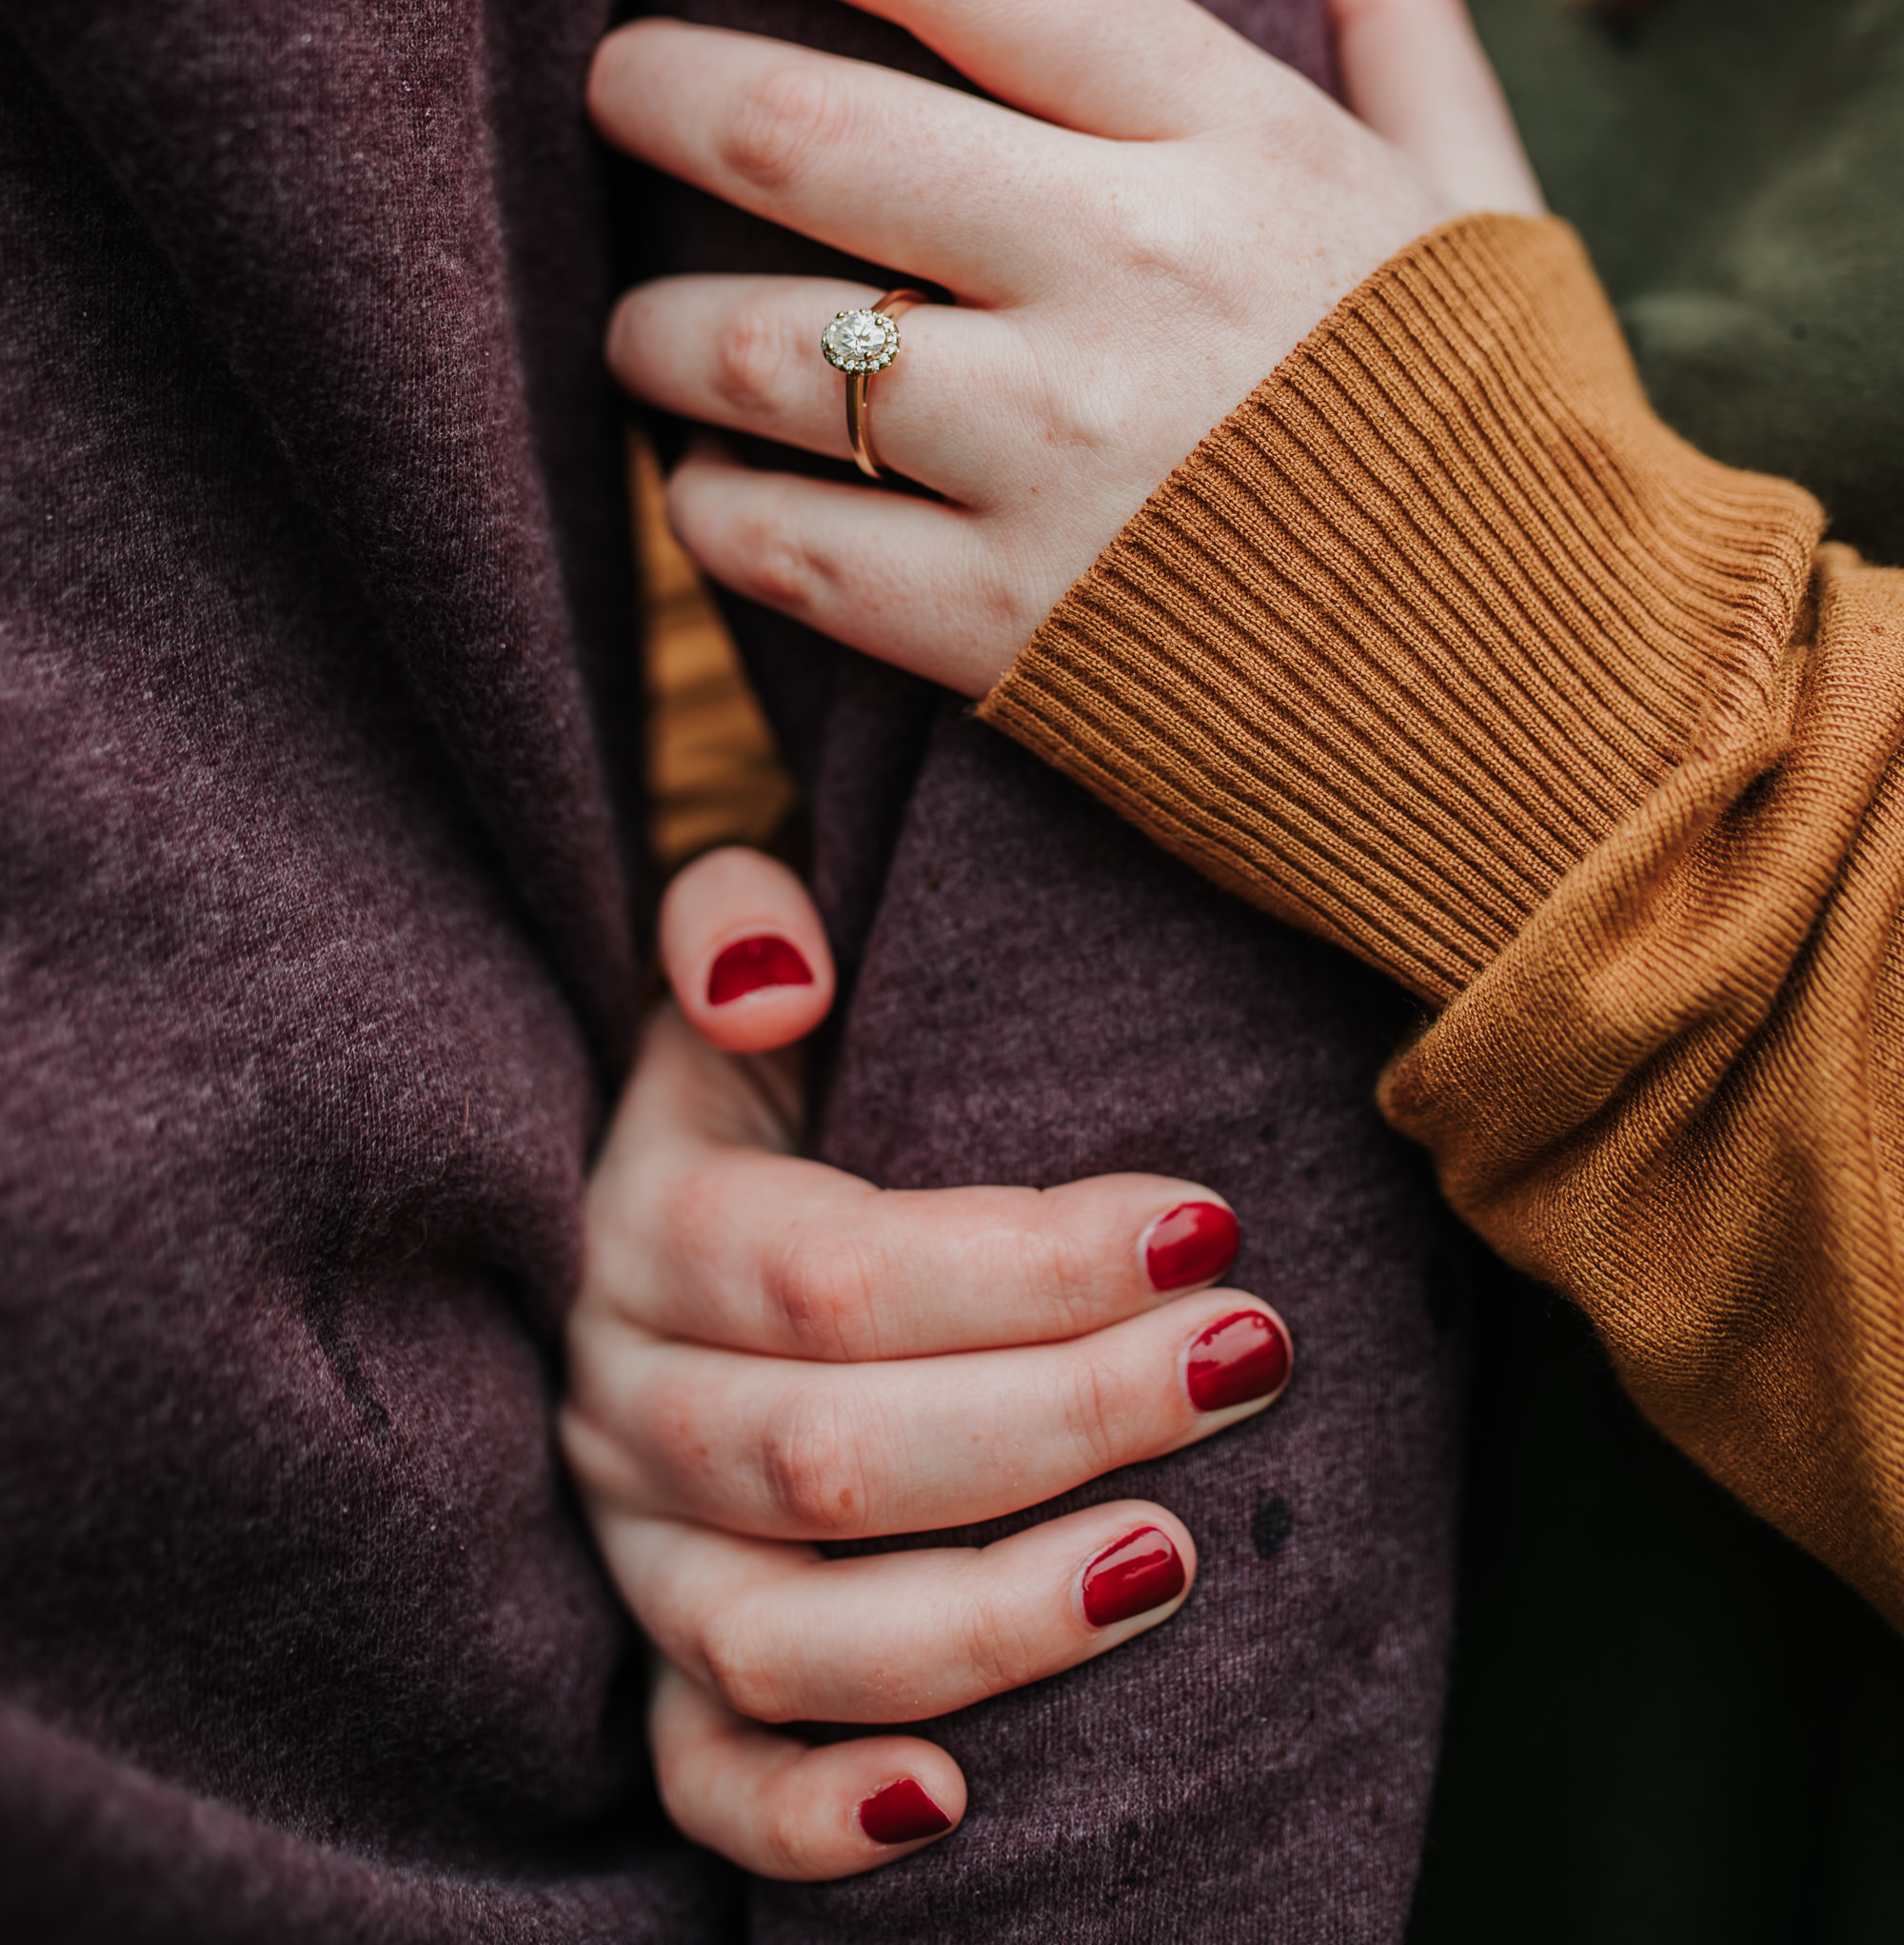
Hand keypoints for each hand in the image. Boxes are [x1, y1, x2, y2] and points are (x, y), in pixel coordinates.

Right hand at [562, 846, 1292, 1882]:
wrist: (658, 1222)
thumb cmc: (758, 1090)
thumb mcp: (725, 972)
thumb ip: (728, 918)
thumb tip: (775, 973)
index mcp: (642, 1229)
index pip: (833, 1274)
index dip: (1027, 1261)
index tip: (1213, 1221)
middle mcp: (621, 1403)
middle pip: (830, 1455)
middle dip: (1065, 1416)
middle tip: (1254, 1358)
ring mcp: (632, 1552)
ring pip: (779, 1634)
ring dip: (985, 1620)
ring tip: (1181, 1561)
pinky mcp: (653, 1663)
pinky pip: (699, 1776)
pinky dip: (804, 1813)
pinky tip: (948, 1806)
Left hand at [589, 0, 1540, 695]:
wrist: (1568, 717)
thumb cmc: (1514, 440)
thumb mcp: (1482, 204)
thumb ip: (1401, 28)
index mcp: (1240, 145)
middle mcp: (1130, 275)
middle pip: (805, 134)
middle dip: (654, 89)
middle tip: (604, 86)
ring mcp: (1058, 455)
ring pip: (755, 349)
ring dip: (651, 328)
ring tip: (641, 330)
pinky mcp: (1009, 628)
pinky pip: (775, 544)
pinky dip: (710, 505)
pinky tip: (716, 483)